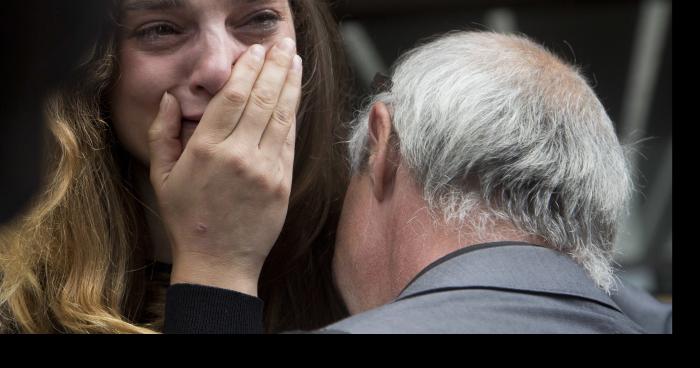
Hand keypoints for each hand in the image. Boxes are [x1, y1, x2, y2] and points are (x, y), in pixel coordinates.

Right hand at [148, 38, 301, 295]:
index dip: (248, 69)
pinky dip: (293, 114)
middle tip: (283, 44)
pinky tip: (295, 96)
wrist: (219, 262)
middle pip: (263, 99)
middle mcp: (239, 156)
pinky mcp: (282, 183)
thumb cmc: (187, 219)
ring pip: (282, 116)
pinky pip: (290, 141)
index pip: (233, 97)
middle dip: (275, 66)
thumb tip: (170, 99)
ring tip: (295, 60)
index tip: (255, 51)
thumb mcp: (162, 176)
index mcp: (207, 151)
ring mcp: (265, 170)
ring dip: (291, 84)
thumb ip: (164, 133)